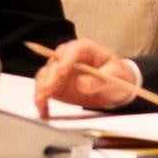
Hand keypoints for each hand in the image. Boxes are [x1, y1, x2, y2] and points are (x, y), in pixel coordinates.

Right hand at [30, 39, 149, 112]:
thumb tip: (81, 84)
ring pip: (45, 76)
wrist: (113, 86)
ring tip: (40, 101)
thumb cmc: (117, 75)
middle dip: (50, 78)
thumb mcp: (116, 76)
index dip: (65, 61)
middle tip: (47, 91)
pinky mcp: (54, 83)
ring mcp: (59, 69)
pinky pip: (44, 89)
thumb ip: (99, 80)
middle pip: (54, 64)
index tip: (62, 72)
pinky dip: (41, 99)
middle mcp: (67, 56)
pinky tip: (42, 108)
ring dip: (41, 89)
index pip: (72, 50)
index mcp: (84, 48)